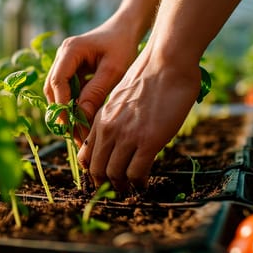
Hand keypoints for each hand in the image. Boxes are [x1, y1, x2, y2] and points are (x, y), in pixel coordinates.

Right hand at [44, 23, 138, 144]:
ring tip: (78, 132)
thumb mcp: (113, 70)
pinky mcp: (70, 70)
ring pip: (57, 92)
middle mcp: (62, 56)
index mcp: (70, 50)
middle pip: (53, 89)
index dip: (62, 105)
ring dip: (66, 111)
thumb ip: (96, 93)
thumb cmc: (123, 46)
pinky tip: (83, 121)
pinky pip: (67, 90)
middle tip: (73, 135)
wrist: (127, 29)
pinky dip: (73, 106)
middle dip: (62, 112)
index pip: (57, 81)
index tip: (70, 125)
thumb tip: (80, 117)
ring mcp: (64, 62)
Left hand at [77, 47, 200, 189]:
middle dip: (105, 184)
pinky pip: (136, 173)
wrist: (166, 62)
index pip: (86, 154)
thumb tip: (123, 130)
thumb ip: (117, 116)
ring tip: (130, 190)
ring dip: (122, 187)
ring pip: (114, 175)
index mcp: (101, 118)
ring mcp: (126, 136)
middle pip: (97, 169)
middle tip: (116, 190)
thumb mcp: (122, 97)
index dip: (93, 170)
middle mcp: (108, 129)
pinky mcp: (147, 141)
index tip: (103, 177)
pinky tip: (144, 184)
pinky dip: (139, 183)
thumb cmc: (150, 76)